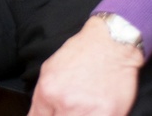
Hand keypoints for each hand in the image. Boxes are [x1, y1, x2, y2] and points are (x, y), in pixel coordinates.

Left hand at [28, 16, 142, 115]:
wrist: (111, 44)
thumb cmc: (82, 53)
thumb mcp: (50, 69)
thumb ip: (42, 96)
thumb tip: (39, 114)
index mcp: (48, 91)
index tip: (52, 112)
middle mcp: (65, 104)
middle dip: (61, 115)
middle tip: (68, 109)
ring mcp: (88, 112)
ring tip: (83, 106)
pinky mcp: (109, 115)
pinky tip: (96, 109)